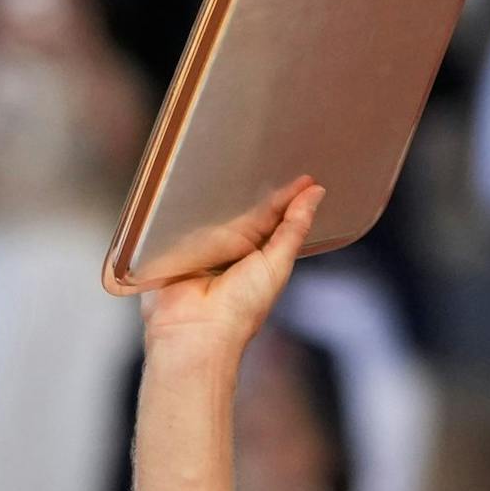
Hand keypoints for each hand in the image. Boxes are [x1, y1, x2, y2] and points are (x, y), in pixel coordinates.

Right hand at [139, 178, 322, 352]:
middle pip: (247, 212)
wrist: (196, 329)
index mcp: (261, 259)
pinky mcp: (174, 247)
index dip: (291, 199)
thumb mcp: (277, 263)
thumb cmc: (240, 308)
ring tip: (239, 164)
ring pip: (215, 213)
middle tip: (275, 161)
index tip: (307, 179)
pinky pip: (181, 219)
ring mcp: (203, 249)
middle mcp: (233, 252)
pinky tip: (194, 184)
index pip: (278, 220)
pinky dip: (187, 205)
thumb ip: (293, 228)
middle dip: (260, 191)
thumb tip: (315, 196)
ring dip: (223, 194)